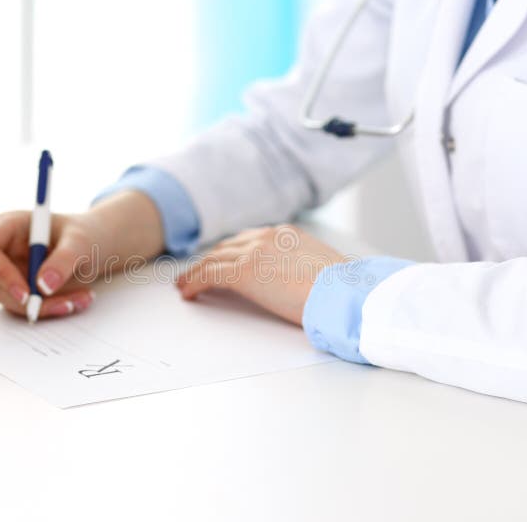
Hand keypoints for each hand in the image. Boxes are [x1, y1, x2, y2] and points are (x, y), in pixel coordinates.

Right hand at [0, 191, 164, 318]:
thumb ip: (64, 259)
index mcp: (9, 225)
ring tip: (81, 299)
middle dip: (28, 300)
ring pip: (12, 301)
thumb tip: (43, 286)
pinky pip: (28, 307)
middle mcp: (3, 249)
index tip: (26, 294)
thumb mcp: (81, 242)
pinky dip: (52, 309)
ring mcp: (9, 270)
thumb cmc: (86, 235)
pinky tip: (78, 301)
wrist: (97, 246)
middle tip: (64, 305)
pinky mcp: (21, 288)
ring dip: (46, 307)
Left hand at [176, 225, 345, 324]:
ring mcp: (254, 251)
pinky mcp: (244, 271)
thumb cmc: (341, 289)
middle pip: (227, 247)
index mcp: (287, 233)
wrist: (343, 291)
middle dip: (209, 260)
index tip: (221, 261)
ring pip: (213, 259)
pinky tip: (188, 293)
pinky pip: (209, 275)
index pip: (249, 240)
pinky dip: (195, 283)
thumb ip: (302, 268)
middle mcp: (267, 236)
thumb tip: (299, 283)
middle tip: (195, 272)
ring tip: (183, 285)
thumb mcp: (321, 269)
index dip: (231, 252)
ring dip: (195, 272)